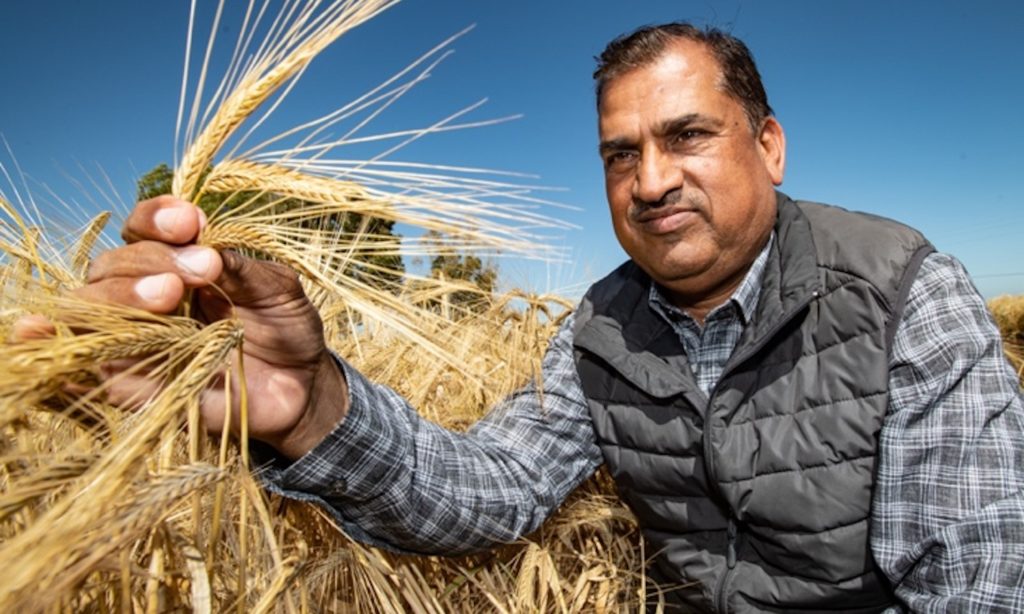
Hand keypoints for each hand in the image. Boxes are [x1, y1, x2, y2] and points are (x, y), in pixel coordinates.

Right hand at [72, 195, 347, 459]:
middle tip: (200, 272)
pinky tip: (36, 330)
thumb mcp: (279, 291)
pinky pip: (81, 362)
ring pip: (90, 305)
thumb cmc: (287, 330)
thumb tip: (206, 248)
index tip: (191, 222)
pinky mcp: (130, 383)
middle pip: (112, 263)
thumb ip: (244, 268)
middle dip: (151, 259)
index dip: (157, 218)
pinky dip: (52, 345)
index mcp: (179, 260)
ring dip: (120, 294)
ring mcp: (134, 337)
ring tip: (169, 297)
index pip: (144, 227)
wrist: (301, 390)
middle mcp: (146, 293)